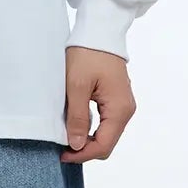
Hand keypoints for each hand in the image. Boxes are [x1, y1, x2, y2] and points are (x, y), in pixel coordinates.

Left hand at [62, 46, 134, 162]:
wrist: (99, 32)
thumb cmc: (88, 54)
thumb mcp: (76, 86)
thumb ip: (77, 117)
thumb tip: (76, 145)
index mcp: (119, 109)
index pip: (104, 145)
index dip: (82, 154)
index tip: (62, 154)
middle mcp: (126, 110)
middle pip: (107, 143)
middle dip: (85, 149)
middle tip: (61, 147)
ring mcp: (123, 106)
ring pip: (106, 135)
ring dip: (87, 139)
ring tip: (66, 135)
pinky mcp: (117, 101)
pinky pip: (106, 123)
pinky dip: (91, 129)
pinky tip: (76, 124)